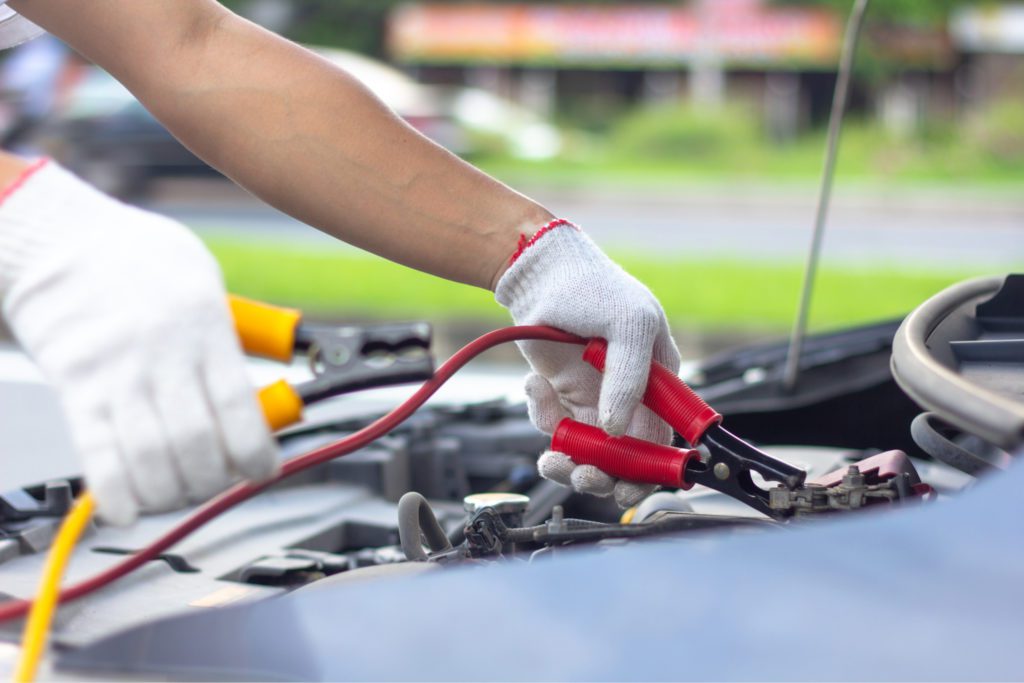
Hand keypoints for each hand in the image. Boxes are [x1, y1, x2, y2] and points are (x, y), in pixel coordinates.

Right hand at [0, 161, 276, 524]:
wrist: (58, 238)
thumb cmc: (138, 257)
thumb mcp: (203, 280)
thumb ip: (230, 336)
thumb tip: (259, 386)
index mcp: (205, 326)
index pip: (240, 407)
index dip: (256, 452)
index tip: (264, 469)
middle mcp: (163, 354)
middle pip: (197, 443)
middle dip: (214, 478)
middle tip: (219, 481)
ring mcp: (116, 373)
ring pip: (151, 456)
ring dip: (171, 491)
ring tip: (181, 492)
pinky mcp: (75, 386)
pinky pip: (96, 451)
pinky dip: (113, 491)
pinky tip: (128, 510)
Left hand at [496, 222, 680, 507]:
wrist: (541, 274)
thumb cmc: (596, 289)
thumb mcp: (629, 325)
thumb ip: (631, 379)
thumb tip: (619, 429)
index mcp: (660, 383)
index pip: (665, 441)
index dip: (652, 472)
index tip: (628, 487)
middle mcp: (631, 398)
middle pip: (626, 459)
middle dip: (605, 476)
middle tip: (584, 476)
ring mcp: (596, 399)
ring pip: (588, 452)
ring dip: (570, 463)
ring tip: (553, 458)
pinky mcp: (563, 397)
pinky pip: (555, 428)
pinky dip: (543, 417)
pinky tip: (537, 387)